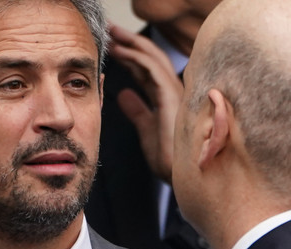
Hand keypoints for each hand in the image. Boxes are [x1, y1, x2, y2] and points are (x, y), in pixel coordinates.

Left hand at [108, 23, 182, 183]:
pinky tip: (121, 51)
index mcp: (166, 97)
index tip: (112, 47)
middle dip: (130, 42)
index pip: (147, 69)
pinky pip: (152, 69)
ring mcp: (174, 92)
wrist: (180, 175)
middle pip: (151, 57)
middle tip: (110, 30)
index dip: (130, 56)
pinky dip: (136, 57)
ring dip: (131, 44)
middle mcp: (173, 90)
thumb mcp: (146, 130)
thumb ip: (137, 111)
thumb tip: (123, 95)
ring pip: (152, 58)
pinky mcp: (172, 97)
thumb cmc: (169, 158)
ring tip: (112, 35)